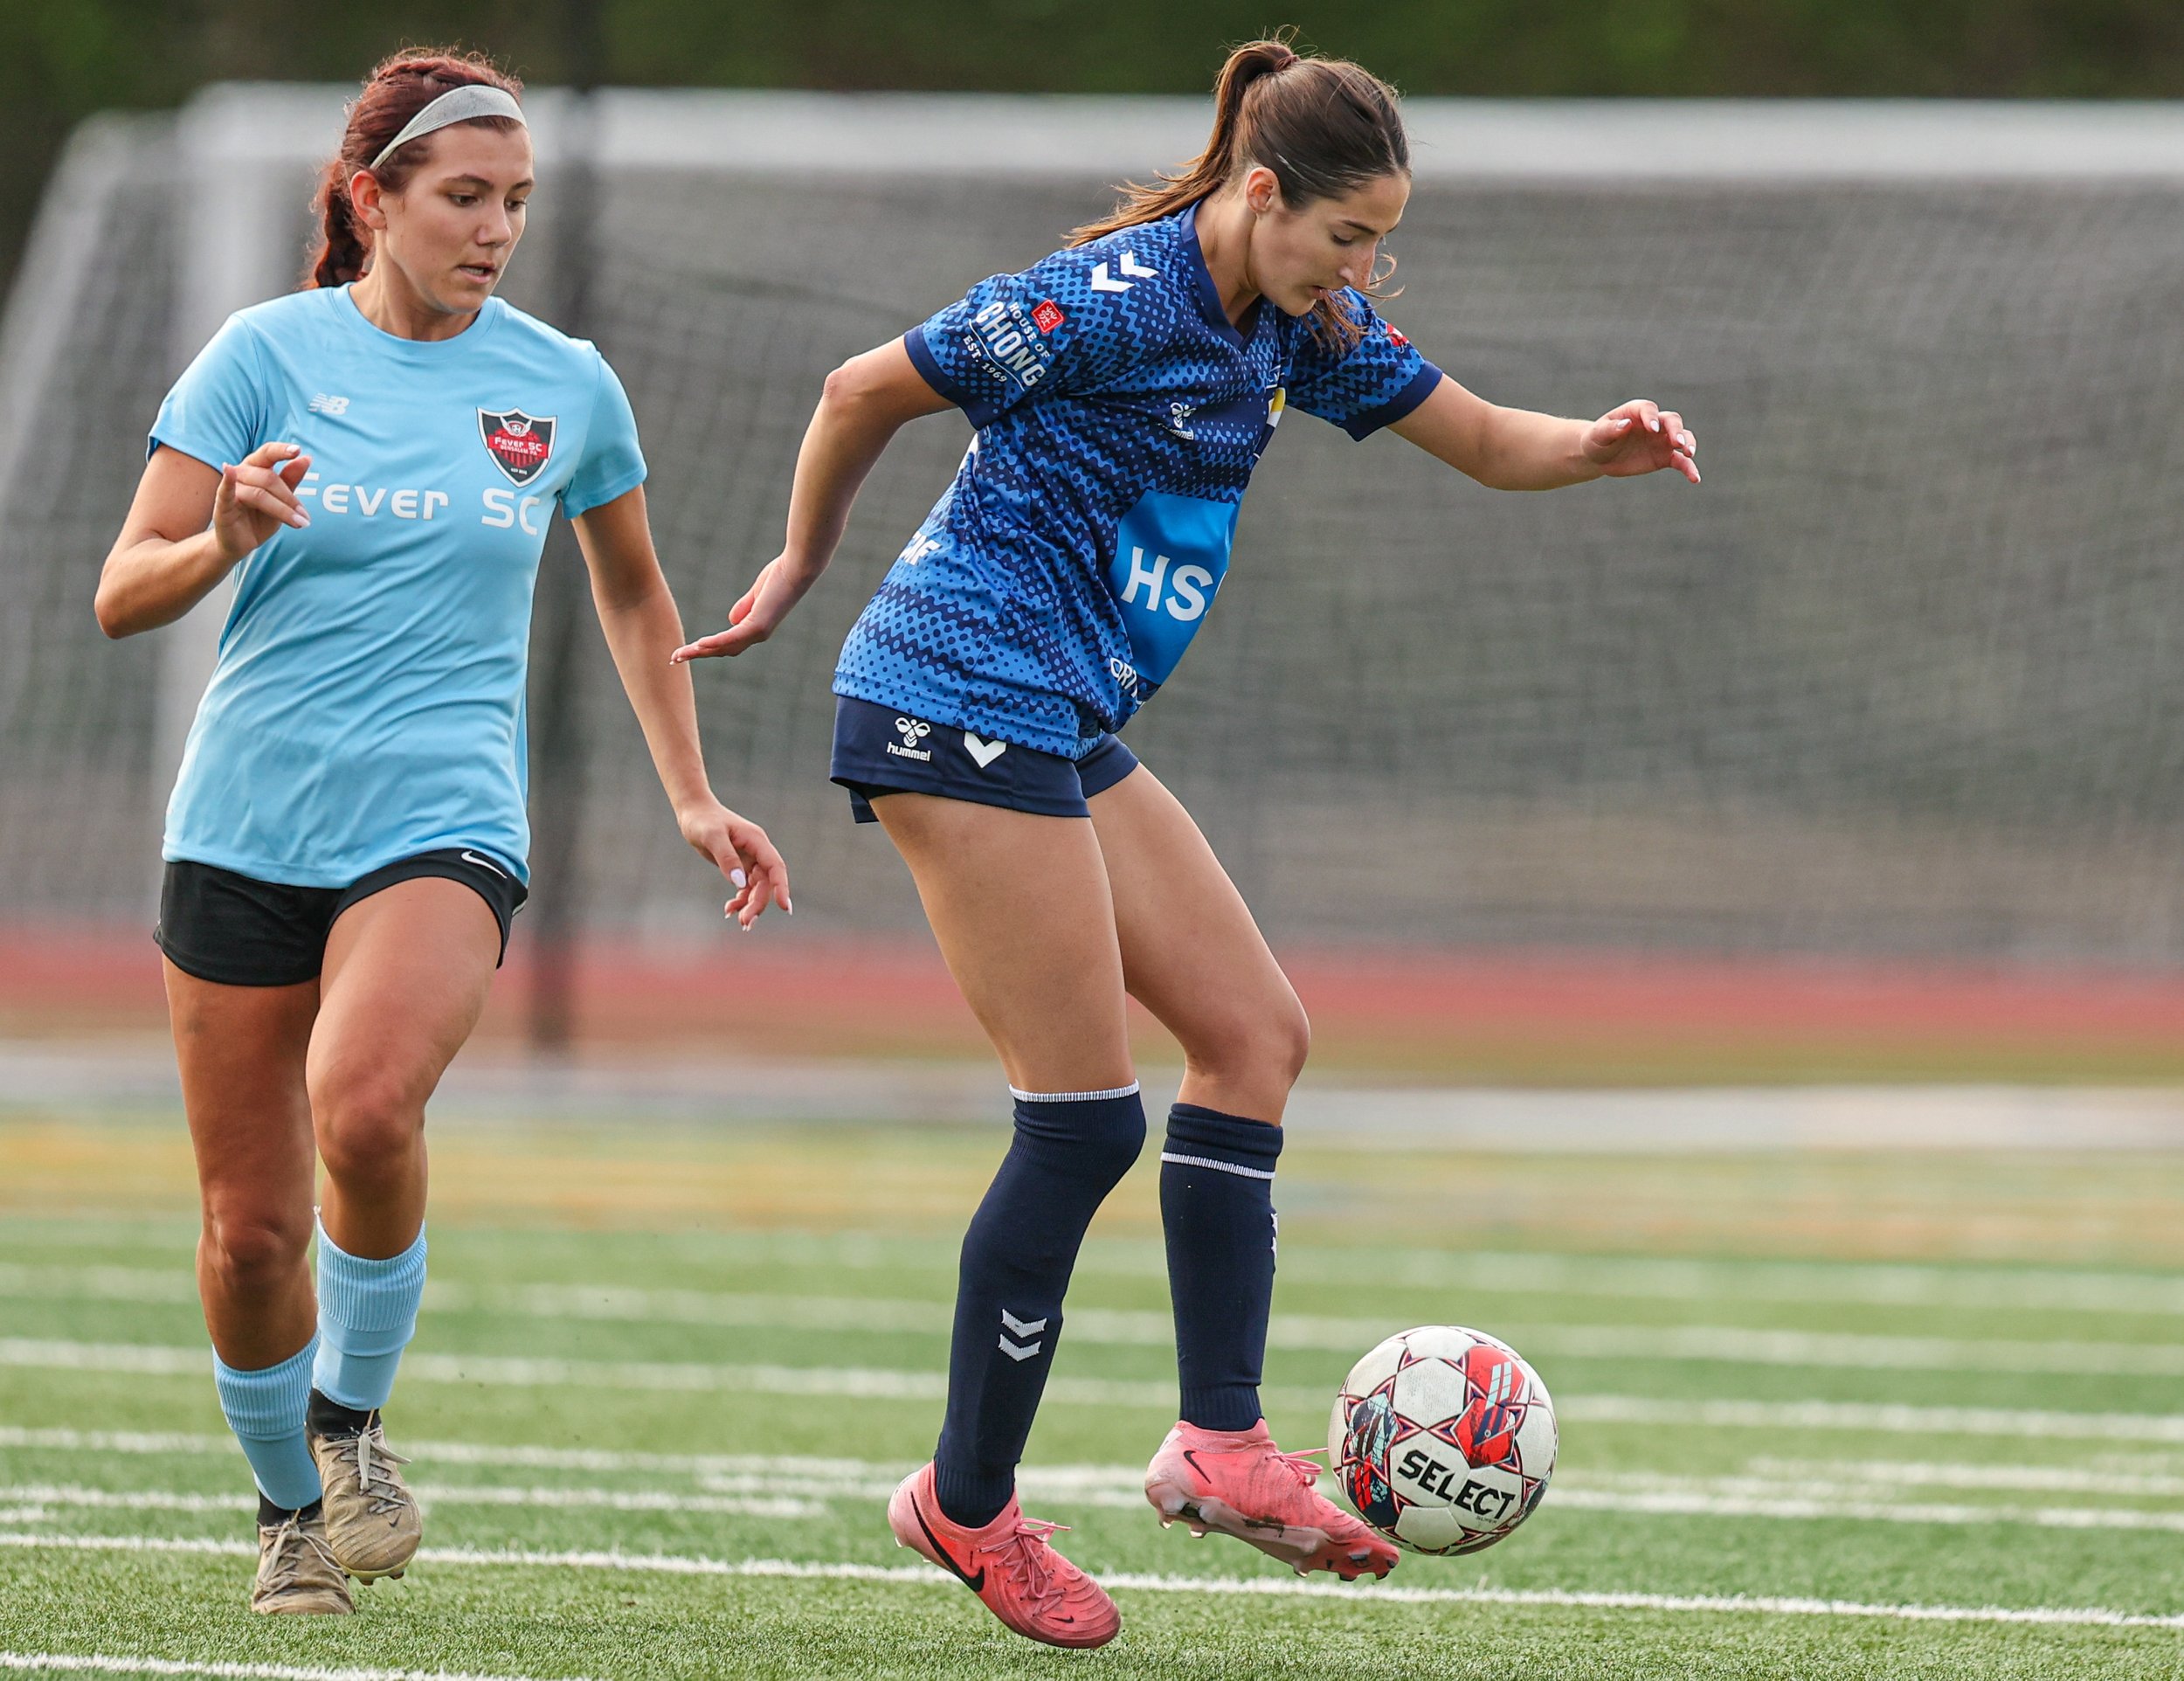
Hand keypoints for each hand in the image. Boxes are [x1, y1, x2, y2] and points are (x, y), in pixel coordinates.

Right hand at [212, 442, 312, 560]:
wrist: (242, 543)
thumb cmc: (261, 517)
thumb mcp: (281, 499)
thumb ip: (291, 479)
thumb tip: (306, 458)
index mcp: (256, 468)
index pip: (268, 453)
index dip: (281, 450)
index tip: (297, 450)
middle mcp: (241, 474)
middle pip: (269, 478)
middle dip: (290, 499)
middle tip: (305, 517)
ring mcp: (231, 489)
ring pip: (259, 493)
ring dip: (282, 510)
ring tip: (299, 523)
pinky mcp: (222, 505)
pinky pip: (225, 491)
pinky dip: (227, 481)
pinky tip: (229, 471)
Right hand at [671, 555, 810, 661]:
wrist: (797, 569)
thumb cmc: (781, 576)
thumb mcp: (758, 594)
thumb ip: (745, 607)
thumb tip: (732, 619)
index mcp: (757, 628)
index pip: (728, 643)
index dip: (709, 648)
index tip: (690, 649)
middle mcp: (757, 635)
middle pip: (722, 650)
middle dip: (698, 654)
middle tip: (675, 659)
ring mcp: (758, 632)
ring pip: (723, 647)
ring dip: (700, 651)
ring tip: (680, 654)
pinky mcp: (758, 625)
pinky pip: (732, 637)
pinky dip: (715, 642)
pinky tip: (699, 645)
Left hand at [679, 798, 792, 928]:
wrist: (693, 812)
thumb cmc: (702, 820)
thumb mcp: (712, 837)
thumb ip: (727, 858)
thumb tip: (740, 883)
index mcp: (756, 841)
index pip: (775, 867)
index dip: (782, 887)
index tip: (784, 908)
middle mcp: (757, 851)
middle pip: (766, 883)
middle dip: (758, 903)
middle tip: (746, 923)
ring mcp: (749, 859)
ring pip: (757, 887)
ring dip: (750, 905)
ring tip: (739, 921)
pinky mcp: (739, 865)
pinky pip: (746, 887)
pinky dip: (740, 899)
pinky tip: (729, 909)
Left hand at [1583, 401, 1698, 484]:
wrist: (1600, 456)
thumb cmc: (1598, 440)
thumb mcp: (1598, 435)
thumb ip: (1610, 429)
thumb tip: (1625, 425)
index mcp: (1636, 412)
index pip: (1648, 409)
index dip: (1651, 417)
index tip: (1653, 428)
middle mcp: (1653, 423)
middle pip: (1671, 420)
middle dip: (1676, 430)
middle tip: (1676, 443)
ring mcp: (1661, 440)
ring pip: (1682, 437)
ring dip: (1688, 443)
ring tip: (1689, 454)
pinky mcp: (1664, 457)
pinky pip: (1681, 461)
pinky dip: (1689, 468)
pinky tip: (1695, 479)